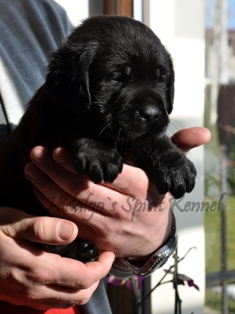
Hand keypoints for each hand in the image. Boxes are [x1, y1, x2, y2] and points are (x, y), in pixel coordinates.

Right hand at [0, 207, 113, 309]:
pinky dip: (67, 290)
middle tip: (100, 257)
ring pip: (67, 300)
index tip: (108, 252)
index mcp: (38, 269)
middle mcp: (35, 289)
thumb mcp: (13, 222)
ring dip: (83, 285)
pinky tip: (65, 272)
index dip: (102, 267)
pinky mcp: (20, 296)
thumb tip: (73, 232)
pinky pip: (52, 301)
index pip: (84, 278)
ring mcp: (27, 295)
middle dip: (97, 277)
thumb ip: (43, 228)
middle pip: (80, 294)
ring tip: (88, 264)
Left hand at [24, 127, 210, 258]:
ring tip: (31, 168)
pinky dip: (50, 206)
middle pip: (83, 190)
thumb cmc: (154, 201)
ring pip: (71, 207)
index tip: (60, 149)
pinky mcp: (95, 238)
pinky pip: (68, 222)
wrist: (151, 239)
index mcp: (142, 190)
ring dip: (46, 187)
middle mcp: (124, 209)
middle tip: (37, 154)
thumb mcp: (168, 177)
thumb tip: (203, 131)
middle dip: (55, 171)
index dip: (81, 162)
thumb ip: (179, 151)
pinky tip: (38, 189)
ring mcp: (107, 227)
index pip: (109, 174)